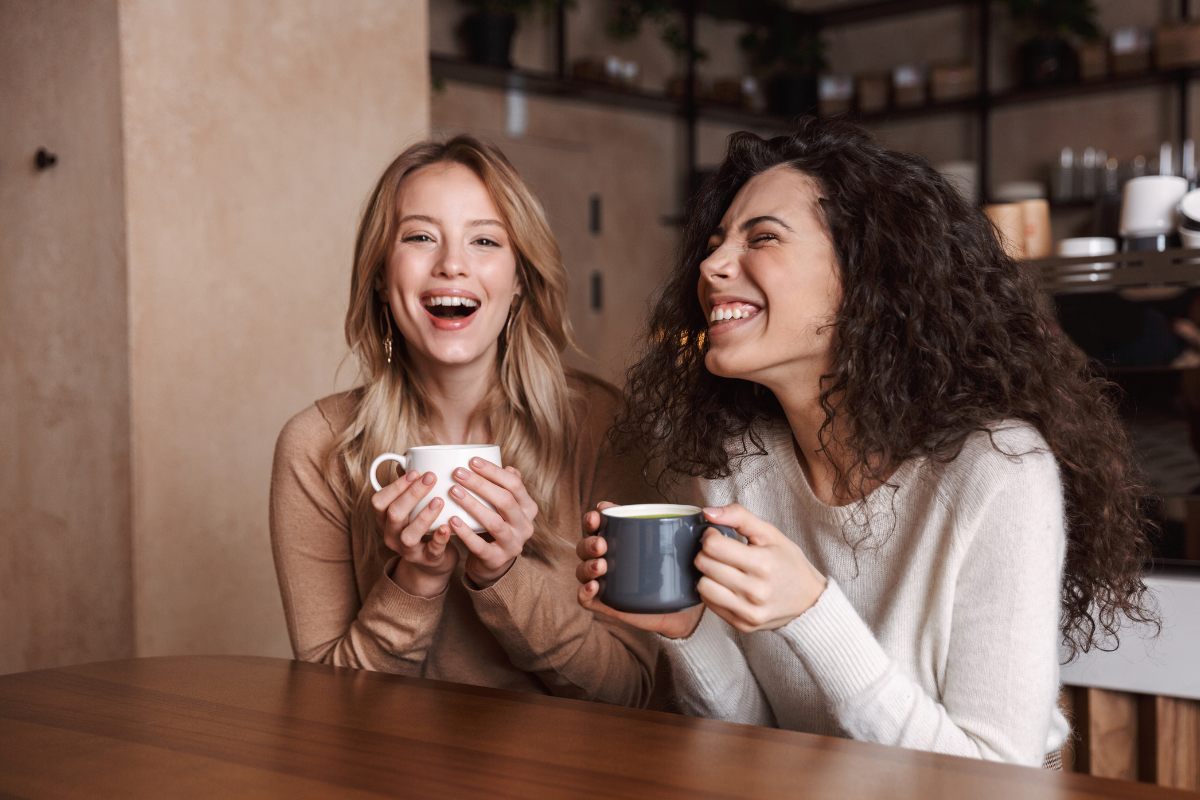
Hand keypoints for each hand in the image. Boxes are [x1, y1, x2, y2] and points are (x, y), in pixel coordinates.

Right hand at [371, 470, 457, 597]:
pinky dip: (440, 538)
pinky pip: (431, 550)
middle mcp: (391, 535)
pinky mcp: (427, 560)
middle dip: (412, 493)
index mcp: (385, 519)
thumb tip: (412, 458)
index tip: (415, 472)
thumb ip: (409, 487)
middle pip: (393, 514)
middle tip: (431, 477)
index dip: (395, 486)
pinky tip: (448, 526)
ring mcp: (407, 550)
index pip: (379, 501)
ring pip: (408, 535)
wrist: (432, 563)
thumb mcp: (411, 508)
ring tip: (439, 500)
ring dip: (423, 516)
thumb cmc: (422, 526)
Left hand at [446, 457, 537, 587]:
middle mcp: (525, 526)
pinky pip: (480, 546)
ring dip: (472, 505)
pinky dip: (465, 532)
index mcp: (528, 508)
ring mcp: (513, 544)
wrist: (493, 563)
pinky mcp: (497, 560)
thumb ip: (505, 488)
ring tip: (453, 491)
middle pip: (505, 500)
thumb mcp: (504, 507)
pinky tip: (451, 520)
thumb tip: (507, 466)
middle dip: (480, 484)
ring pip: (494, 522)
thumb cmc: (495, 526)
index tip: (472, 460)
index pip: (514, 484)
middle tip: (457, 473)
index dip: (494, 471)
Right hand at [575, 502, 703, 639]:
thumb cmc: (680, 571)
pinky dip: (584, 591)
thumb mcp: (686, 548)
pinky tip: (594, 587)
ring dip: (587, 565)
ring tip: (601, 566)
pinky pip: (584, 598)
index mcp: (621, 537)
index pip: (598, 522)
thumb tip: (707, 514)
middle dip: (589, 542)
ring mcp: (605, 581)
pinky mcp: (606, 603)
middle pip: (585, 545)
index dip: (594, 516)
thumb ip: (695, 530)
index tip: (600, 513)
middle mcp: (608, 556)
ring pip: (582, 569)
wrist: (685, 609)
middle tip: (602, 544)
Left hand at [693, 504, 826, 632]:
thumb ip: (739, 516)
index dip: (710, 536)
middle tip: (719, 551)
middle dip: (706, 553)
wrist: (810, 601)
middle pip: (704, 565)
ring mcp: (748, 611)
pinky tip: (726, 585)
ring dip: (707, 574)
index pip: (713, 546)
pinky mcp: (742, 625)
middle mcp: (755, 591)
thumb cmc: (788, 564)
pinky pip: (709, 604)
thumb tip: (707, 512)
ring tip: (721, 569)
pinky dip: (713, 591)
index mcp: (763, 564)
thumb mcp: (770, 533)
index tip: (718, 536)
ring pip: (703, 587)